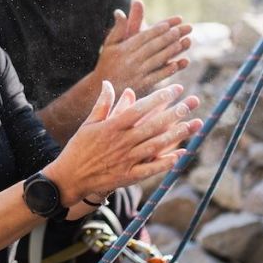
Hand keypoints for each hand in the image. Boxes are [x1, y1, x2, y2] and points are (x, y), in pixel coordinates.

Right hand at [50, 82, 200, 201]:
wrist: (69, 178)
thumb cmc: (79, 148)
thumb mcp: (89, 123)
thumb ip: (102, 104)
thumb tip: (108, 83)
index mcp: (112, 126)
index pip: (140, 108)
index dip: (159, 98)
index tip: (175, 89)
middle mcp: (121, 142)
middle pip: (153, 125)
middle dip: (174, 113)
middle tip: (192, 103)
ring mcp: (126, 160)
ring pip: (156, 145)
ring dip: (176, 135)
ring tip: (193, 124)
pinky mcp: (128, 176)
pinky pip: (150, 169)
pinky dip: (166, 163)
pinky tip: (180, 155)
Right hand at [94, 0, 191, 96]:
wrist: (101, 89)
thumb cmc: (107, 64)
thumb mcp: (109, 45)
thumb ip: (117, 29)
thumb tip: (120, 12)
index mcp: (124, 48)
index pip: (144, 36)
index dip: (158, 29)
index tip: (170, 24)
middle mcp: (131, 60)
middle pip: (154, 46)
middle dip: (169, 36)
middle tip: (182, 29)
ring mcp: (137, 73)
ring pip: (158, 59)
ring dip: (172, 50)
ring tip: (185, 42)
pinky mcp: (142, 85)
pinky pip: (157, 76)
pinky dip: (168, 70)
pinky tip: (178, 63)